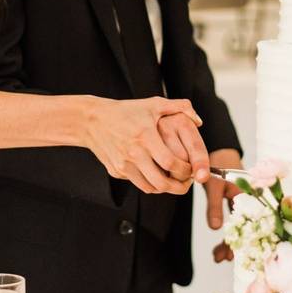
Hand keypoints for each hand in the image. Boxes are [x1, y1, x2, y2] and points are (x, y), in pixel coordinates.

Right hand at [84, 96, 201, 194]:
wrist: (93, 120)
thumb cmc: (125, 111)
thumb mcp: (153, 104)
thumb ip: (179, 107)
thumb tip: (198, 121)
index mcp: (145, 136)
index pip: (170, 162)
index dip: (184, 170)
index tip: (190, 169)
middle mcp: (133, 153)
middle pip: (161, 182)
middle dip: (178, 187)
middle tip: (186, 183)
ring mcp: (123, 164)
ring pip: (150, 187)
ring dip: (165, 188)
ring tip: (173, 180)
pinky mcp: (116, 171)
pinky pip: (138, 184)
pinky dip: (150, 184)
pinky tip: (156, 175)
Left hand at [204, 149, 241, 262]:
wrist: (221, 155)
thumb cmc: (219, 168)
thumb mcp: (214, 187)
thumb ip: (214, 207)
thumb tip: (215, 229)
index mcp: (250, 198)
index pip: (247, 225)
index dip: (239, 240)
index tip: (229, 254)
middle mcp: (252, 203)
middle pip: (246, 229)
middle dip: (234, 245)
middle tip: (221, 258)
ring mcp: (247, 206)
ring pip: (241, 229)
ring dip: (230, 243)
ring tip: (218, 257)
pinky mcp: (240, 207)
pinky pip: (236, 224)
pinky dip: (229, 235)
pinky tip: (220, 248)